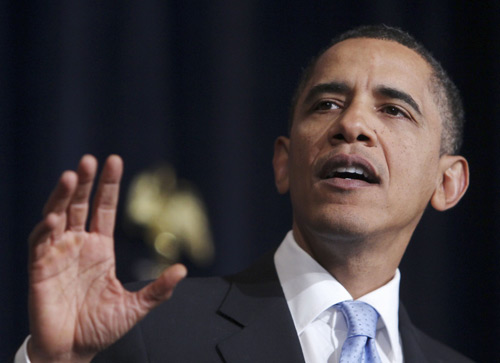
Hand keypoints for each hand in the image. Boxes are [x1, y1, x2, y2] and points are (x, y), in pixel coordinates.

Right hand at [27, 155, 186, 362]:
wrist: (73, 351)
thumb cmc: (101, 328)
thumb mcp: (135, 307)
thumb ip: (158, 289)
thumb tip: (183, 270)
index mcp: (101, 249)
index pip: (104, 208)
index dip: (108, 186)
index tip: (114, 161)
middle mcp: (79, 245)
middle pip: (80, 205)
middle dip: (85, 182)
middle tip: (90, 160)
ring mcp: (58, 254)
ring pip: (58, 216)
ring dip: (63, 196)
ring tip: (71, 176)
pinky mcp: (39, 268)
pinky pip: (40, 243)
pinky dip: (46, 229)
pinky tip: (55, 217)